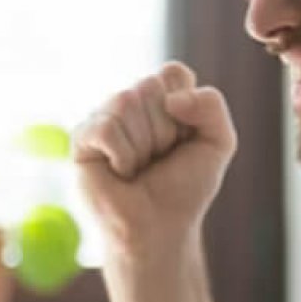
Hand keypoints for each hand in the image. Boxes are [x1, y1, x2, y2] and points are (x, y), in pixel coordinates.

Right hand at [73, 62, 236, 252]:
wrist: (160, 228)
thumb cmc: (185, 187)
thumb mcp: (218, 142)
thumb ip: (211, 105)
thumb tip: (171, 100)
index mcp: (161, 97)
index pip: (172, 73)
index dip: (186, 107)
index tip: (184, 138)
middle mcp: (130, 101)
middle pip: (150, 86)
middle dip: (165, 130)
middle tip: (160, 158)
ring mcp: (104, 117)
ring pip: (126, 102)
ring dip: (144, 146)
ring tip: (140, 168)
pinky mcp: (82, 138)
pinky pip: (106, 128)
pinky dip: (123, 157)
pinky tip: (120, 173)